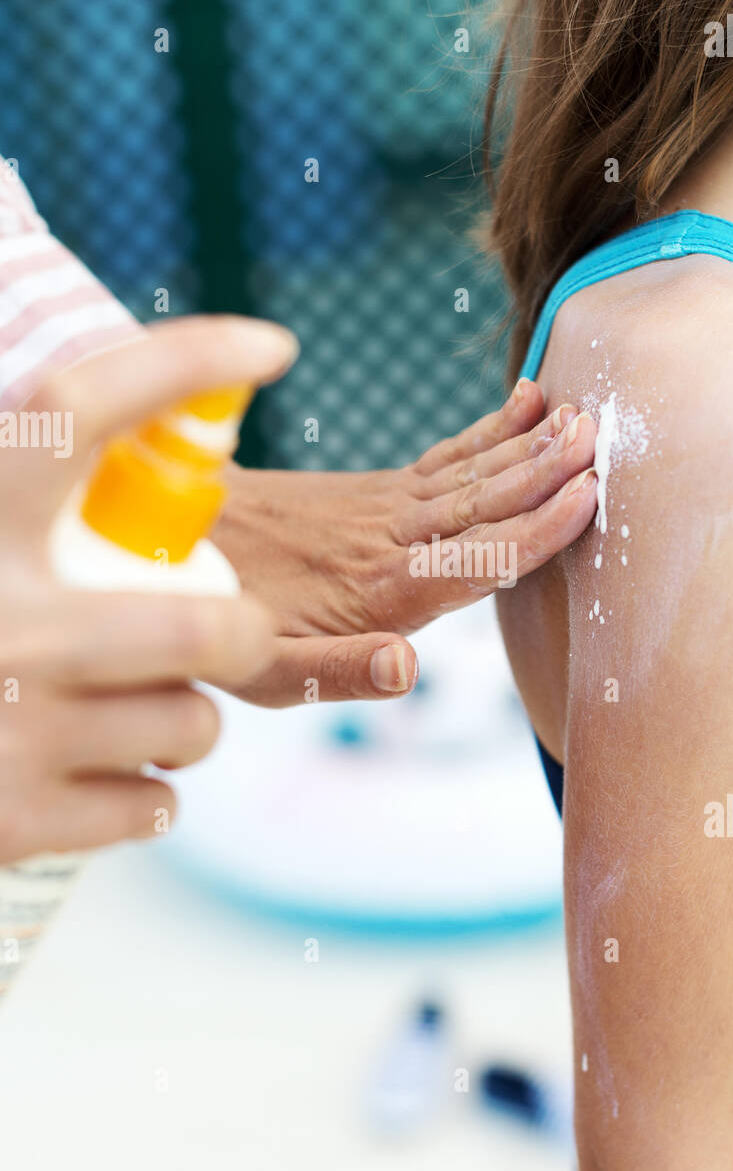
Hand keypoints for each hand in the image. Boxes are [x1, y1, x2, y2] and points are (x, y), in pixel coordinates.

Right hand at [0, 316, 289, 862]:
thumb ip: (26, 500)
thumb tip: (125, 425)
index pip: (78, 408)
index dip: (179, 364)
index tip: (270, 347)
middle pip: (201, 626)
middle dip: (243, 634)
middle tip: (238, 634)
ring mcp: (10, 729)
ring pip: (190, 723)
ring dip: (181, 721)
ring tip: (120, 713)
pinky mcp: (16, 823)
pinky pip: (156, 804)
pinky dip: (144, 793)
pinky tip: (87, 775)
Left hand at [210, 380, 597, 703]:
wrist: (169, 545)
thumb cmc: (222, 624)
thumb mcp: (266, 673)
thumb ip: (338, 673)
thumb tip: (406, 670)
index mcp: (378, 590)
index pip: (474, 558)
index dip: (535, 530)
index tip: (587, 496)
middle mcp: (390, 540)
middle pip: (483, 503)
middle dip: (547, 472)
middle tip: (603, 437)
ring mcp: (383, 507)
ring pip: (471, 472)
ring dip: (529, 446)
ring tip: (581, 416)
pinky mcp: (375, 490)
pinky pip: (444, 456)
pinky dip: (489, 430)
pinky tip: (525, 402)